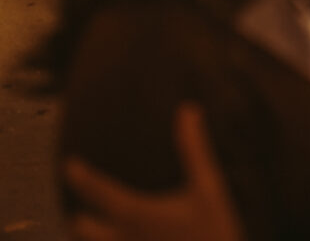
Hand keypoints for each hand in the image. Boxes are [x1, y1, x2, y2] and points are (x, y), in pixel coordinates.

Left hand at [65, 104, 245, 240]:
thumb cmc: (214, 231)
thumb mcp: (207, 186)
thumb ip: (193, 148)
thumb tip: (188, 108)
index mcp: (137, 214)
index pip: (99, 192)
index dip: (81, 177)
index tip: (68, 164)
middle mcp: (125, 238)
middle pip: (84, 230)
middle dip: (80, 218)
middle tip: (79, 208)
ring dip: (92, 237)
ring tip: (91, 226)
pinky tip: (124, 238)